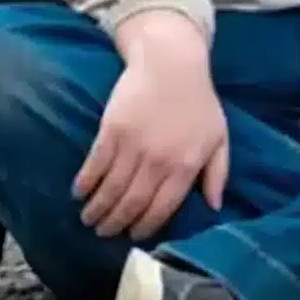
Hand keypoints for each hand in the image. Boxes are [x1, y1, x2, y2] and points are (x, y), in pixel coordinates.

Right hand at [73, 11, 228, 239]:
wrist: (171, 63)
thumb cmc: (198, 101)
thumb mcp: (219, 137)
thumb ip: (218, 173)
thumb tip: (214, 207)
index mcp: (185, 167)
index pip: (161, 209)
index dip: (145, 227)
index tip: (133, 236)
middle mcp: (158, 162)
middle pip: (132, 204)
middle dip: (115, 224)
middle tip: (104, 233)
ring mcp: (133, 147)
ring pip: (111, 190)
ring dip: (97, 209)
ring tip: (89, 219)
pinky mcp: (111, 131)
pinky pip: (95, 165)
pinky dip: (86, 183)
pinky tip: (80, 192)